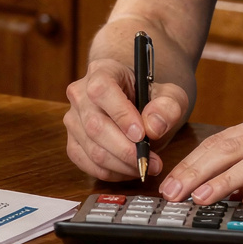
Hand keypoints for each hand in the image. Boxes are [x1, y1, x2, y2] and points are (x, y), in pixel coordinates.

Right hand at [63, 57, 188, 181]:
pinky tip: (129, 169)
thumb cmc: (150, 96)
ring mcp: (73, 119)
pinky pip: (86, 163)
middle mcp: (80, 93)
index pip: (101, 90)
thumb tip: (153, 127)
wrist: (134, 101)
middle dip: (126, 150)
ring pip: (91, 149)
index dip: (120, 114)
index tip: (142, 135)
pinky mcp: (72, 141)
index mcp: (102, 71)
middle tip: (153, 162)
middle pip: (94, 126)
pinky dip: (111, 173)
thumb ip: (168, 107)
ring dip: (122, 165)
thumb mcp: (170, 95)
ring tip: (146, 166)